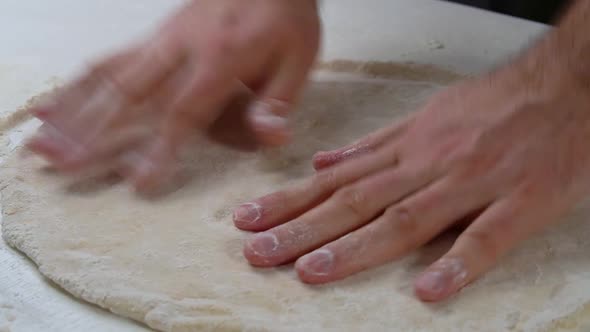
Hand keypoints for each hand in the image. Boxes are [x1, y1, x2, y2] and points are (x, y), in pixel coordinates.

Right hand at [27, 0, 319, 192]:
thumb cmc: (285, 18)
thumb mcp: (298, 58)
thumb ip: (278, 100)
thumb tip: (272, 138)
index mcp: (221, 58)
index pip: (185, 110)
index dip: (161, 148)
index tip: (138, 182)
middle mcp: (182, 47)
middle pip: (130, 93)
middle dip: (94, 132)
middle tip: (62, 163)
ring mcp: (161, 39)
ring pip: (108, 75)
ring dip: (73, 110)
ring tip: (42, 141)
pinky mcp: (153, 35)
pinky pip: (110, 59)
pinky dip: (79, 85)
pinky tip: (54, 103)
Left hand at [233, 53, 589, 301]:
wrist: (566, 86)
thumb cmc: (494, 104)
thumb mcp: (426, 116)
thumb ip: (375, 145)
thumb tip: (325, 162)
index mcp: (408, 147)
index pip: (336, 180)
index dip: (290, 202)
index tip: (249, 219)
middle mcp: (429, 165)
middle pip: (356, 202)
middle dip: (302, 228)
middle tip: (257, 251)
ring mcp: (474, 184)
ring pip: (406, 218)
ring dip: (356, 247)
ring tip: (310, 271)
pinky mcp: (522, 201)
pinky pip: (487, 236)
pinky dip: (457, 263)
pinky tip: (428, 290)